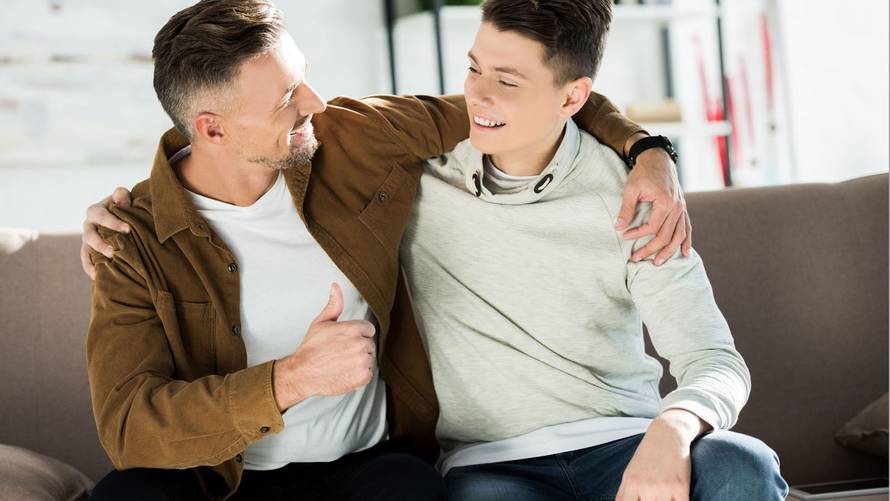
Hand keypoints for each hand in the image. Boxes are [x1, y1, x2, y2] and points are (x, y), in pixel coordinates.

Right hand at [80, 187, 132, 278]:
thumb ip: (122, 197)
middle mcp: (89, 225)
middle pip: (91, 235)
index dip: (114, 222)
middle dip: (101, 244)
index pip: (103, 216)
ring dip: (94, 258)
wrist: (121, 216)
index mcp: (96, 211)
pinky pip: (86, 260)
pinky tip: (97, 277)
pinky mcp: (89, 250)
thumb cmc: (124, 206)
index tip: (128, 229)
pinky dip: (90, 268)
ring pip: (86, 249)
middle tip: (114, 252)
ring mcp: (87, 238)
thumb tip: (120, 193)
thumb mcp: (123, 199)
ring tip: (105, 268)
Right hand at [272, 283, 376, 411]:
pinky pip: (368, 374)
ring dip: (360, 362)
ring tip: (342, 363)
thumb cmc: (311, 348)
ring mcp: (362, 361)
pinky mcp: (362, 377)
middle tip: (342, 353)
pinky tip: (345, 373)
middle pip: (370, 345)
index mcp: (353, 328)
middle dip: (359, 348)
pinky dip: (359, 376)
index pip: (369, 329)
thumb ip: (334, 304)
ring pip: (370, 360)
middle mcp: (360, 344)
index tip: (347, 341)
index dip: (358, 335)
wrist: (302, 373)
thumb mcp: (321, 322)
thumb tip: (336, 287)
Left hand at [615, 135, 691, 265]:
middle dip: (651, 249)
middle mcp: (678, 207)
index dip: (638, 234)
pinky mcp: (682, 208)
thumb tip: (618, 227)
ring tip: (658, 263)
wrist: (658, 158)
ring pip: (679, 235)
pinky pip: (687, 227)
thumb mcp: (631, 189)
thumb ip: (626, 209)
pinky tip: (685, 252)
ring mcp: (682, 208)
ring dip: (669, 251)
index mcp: (666, 202)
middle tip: (637, 258)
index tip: (625, 236)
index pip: (652, 227)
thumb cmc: (643, 173)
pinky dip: (687, 240)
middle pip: (666, 235)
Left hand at [616, 414, 696, 500]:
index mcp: (631, 484)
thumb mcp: (630, 473)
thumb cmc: (648, 456)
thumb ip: (624, 494)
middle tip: (654, 497)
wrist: (668, 433)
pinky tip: (678, 498)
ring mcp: (663, 487)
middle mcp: (645, 486)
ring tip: (665, 497)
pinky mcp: (681, 486)